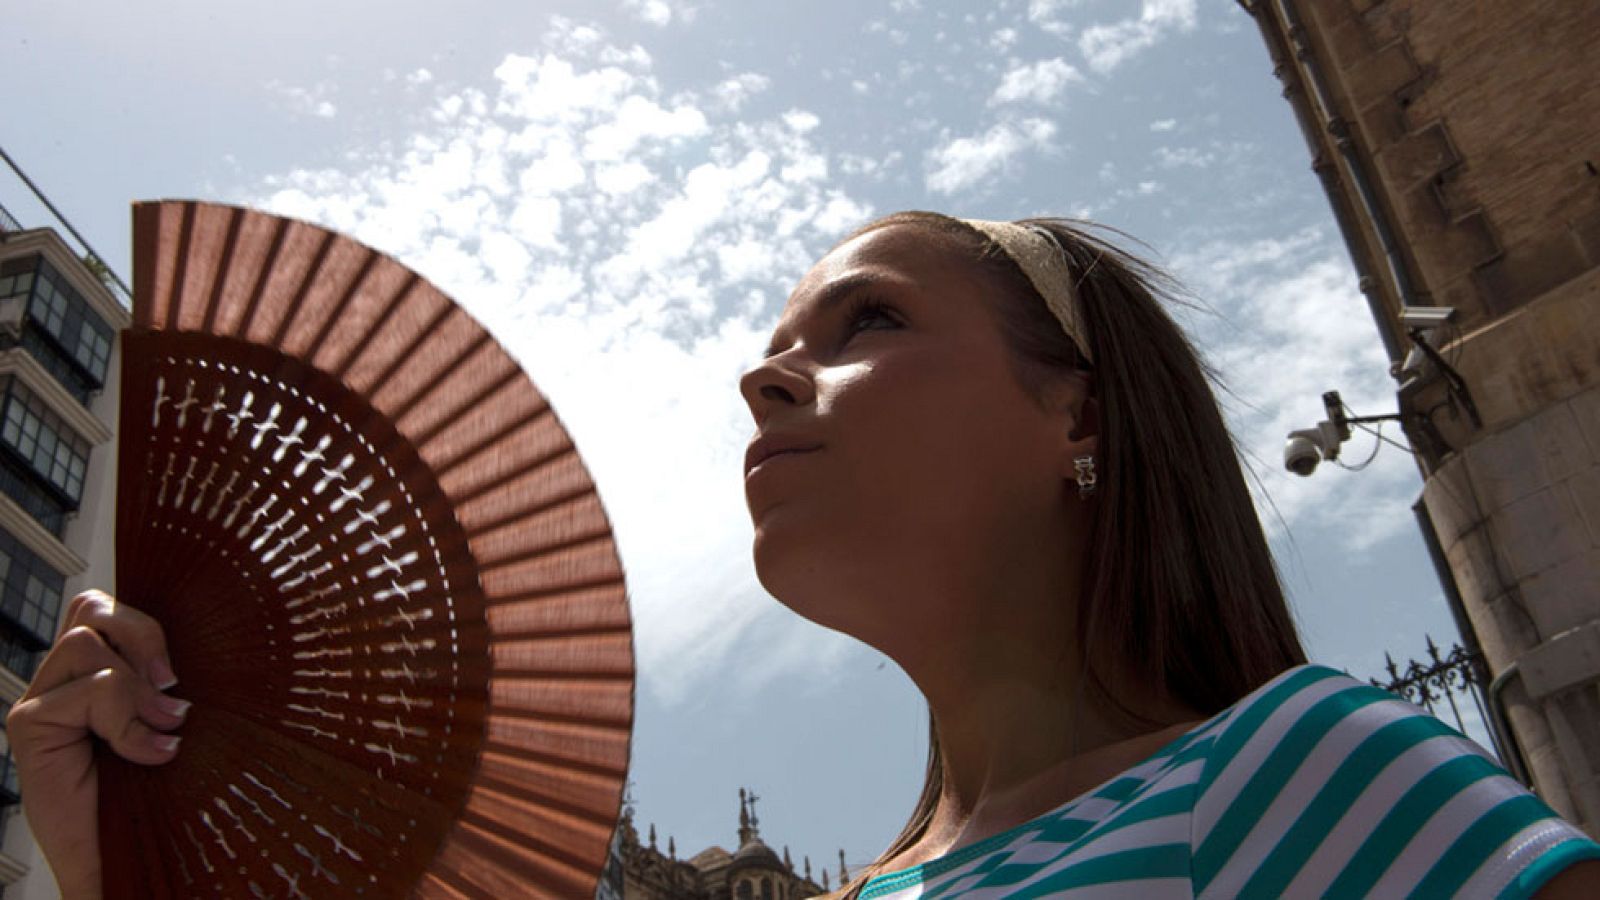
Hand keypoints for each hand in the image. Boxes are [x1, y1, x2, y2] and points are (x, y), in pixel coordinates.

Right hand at [6, 591, 187, 899]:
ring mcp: (40, 701)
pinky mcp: (29, 724)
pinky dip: (129, 721)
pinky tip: (148, 754)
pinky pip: (91, 690)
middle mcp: (60, 682)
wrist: (121, 858)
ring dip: (137, 687)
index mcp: (90, 673)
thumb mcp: (168, 723)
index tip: (178, 674)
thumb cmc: (152, 793)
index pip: (101, 608)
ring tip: (161, 728)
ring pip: (88, 643)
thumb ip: (165, 685)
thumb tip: (204, 644)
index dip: (144, 624)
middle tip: (170, 688)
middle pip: (92, 609)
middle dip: (143, 637)